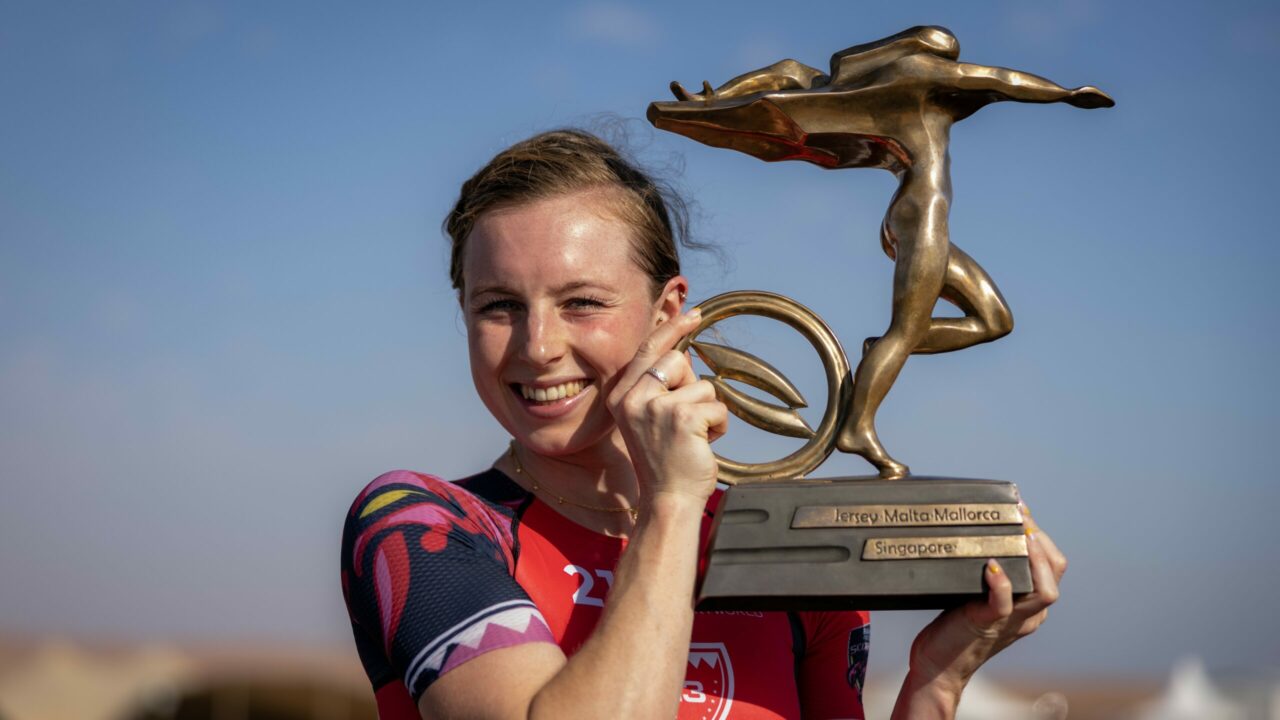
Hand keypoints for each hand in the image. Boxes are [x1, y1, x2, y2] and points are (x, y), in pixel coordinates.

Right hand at [607, 308, 727, 504]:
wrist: (668, 499)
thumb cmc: (665, 460)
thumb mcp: (651, 417)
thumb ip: (659, 386)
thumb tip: (683, 352)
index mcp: (621, 395)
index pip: (647, 349)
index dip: (671, 329)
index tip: (694, 314)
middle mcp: (632, 398)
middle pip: (677, 360)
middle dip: (693, 385)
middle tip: (688, 416)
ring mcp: (656, 407)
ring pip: (702, 386)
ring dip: (707, 412)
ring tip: (692, 438)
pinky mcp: (682, 417)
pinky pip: (717, 406)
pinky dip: (718, 427)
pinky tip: (702, 445)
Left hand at [905, 505, 1066, 699]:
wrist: (938, 665)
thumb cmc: (954, 627)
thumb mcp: (977, 594)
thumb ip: (986, 574)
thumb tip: (978, 533)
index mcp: (1029, 606)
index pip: (1053, 568)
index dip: (1043, 538)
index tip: (1023, 511)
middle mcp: (1028, 615)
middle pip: (1055, 575)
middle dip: (1042, 540)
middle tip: (1023, 514)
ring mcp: (1010, 621)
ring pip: (1044, 591)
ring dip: (1034, 558)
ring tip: (1021, 534)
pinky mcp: (986, 625)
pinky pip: (1004, 605)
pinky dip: (1001, 583)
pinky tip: (991, 566)